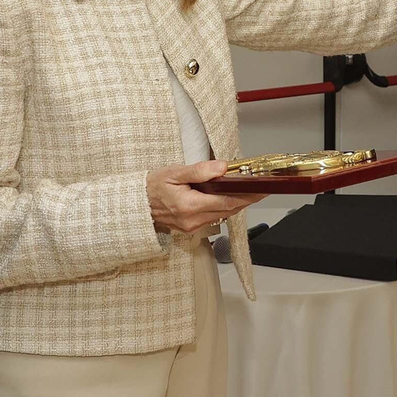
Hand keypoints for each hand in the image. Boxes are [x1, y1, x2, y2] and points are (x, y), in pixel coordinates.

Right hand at [146, 160, 266, 233]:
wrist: (135, 204)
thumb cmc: (152, 186)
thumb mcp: (174, 172)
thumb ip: (200, 171)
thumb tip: (223, 167)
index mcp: (189, 206)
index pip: (226, 201)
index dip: (247, 196)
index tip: (261, 190)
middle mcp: (192, 220)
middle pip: (228, 210)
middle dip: (246, 199)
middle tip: (260, 188)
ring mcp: (191, 227)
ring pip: (222, 215)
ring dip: (235, 204)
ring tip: (248, 191)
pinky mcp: (190, 228)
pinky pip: (213, 218)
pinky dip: (223, 208)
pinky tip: (228, 198)